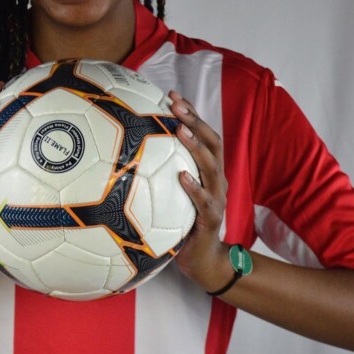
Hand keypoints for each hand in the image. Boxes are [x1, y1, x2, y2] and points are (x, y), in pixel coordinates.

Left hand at [169, 91, 233, 291]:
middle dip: (195, 121)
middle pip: (212, 143)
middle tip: (176, 104)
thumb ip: (167, 169)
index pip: (204, 134)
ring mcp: (217, 197)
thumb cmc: (185, 219)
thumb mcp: (177, 190)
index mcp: (209, 169)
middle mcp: (217, 179)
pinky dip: (194, 187)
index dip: (192, 113)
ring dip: (196, 147)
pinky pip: (204, 201)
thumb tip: (136, 145)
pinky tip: (182, 176)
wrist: (204, 258)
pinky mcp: (211, 218)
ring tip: (181, 131)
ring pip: (212, 166)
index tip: (172, 94)